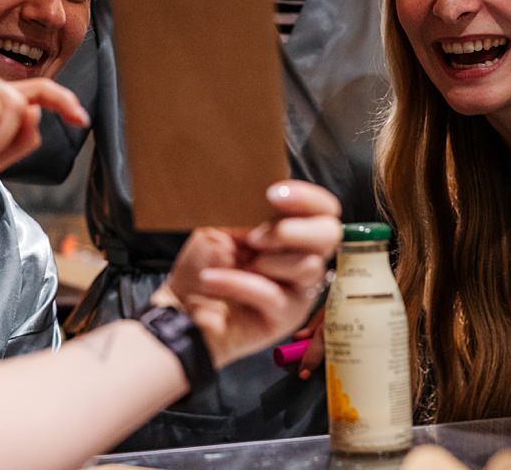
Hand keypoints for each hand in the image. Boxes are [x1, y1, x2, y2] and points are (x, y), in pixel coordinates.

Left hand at [156, 180, 341, 368]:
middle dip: (296, 230)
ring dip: (268, 259)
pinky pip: (272, 294)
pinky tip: (212, 279)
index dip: (307, 199)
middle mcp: (302, 258)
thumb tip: (270, 192)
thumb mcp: (222, 225)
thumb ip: (251, 210)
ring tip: (236, 260)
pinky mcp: (286, 318)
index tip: (274, 194)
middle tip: (256, 237)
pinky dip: (237, 282)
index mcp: (291, 230)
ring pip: (308, 266)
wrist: (180, 307)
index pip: (323, 209)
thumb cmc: (202, 266)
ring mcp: (298, 290)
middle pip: (330, 235)